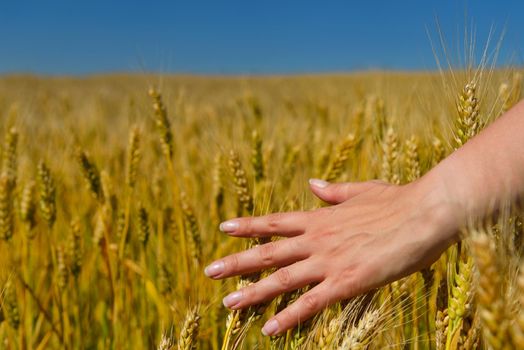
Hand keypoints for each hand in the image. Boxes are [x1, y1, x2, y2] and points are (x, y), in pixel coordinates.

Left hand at [204, 176, 459, 335]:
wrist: (425, 213)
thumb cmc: (398, 201)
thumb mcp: (361, 191)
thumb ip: (333, 191)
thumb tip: (311, 184)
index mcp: (320, 218)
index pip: (275, 222)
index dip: (248, 226)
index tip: (223, 228)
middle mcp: (317, 239)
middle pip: (268, 252)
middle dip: (236, 262)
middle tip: (209, 271)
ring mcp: (329, 261)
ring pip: (282, 279)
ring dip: (253, 292)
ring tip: (227, 303)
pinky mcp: (347, 282)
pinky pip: (311, 303)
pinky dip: (289, 317)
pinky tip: (270, 329)